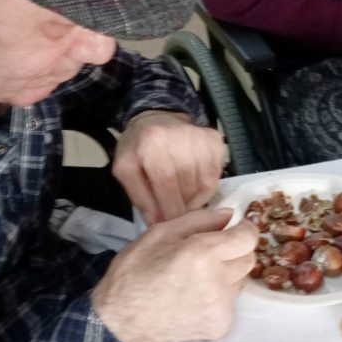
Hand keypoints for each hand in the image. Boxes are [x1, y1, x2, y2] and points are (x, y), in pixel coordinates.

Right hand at [91, 207, 257, 341]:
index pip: (248, 238)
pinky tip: (195, 298)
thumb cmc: (135, 272)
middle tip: (209, 254)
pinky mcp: (220, 325)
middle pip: (248, 258)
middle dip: (235, 251)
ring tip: (197, 278)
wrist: (121, 323)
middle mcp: (217, 281)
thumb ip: (199, 220)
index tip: (235, 229)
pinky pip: (231, 302)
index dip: (245, 230)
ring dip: (227, 274)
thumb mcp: (159, 233)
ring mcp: (220, 307)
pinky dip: (219, 296)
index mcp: (202, 253)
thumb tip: (230, 215)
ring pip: (240, 280)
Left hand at [112, 110, 225, 225]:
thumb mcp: (126, 170)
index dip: (169, 207)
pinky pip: (216, 176)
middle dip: (183, 207)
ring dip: (195, 200)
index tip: (169, 224)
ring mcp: (201, 137)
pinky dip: (206, 189)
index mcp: (152, 142)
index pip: (165, 181)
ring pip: (205, 183)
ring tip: (184, 202)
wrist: (157, 118)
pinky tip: (194, 189)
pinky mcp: (215, 140)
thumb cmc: (138, 147)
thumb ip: (139, 197)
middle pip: (188, 185)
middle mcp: (180, 136)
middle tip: (177, 217)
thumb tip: (158, 222)